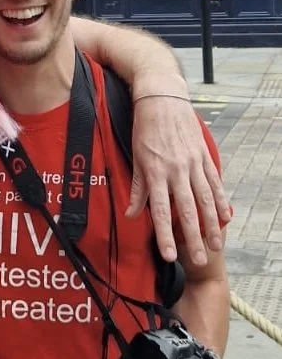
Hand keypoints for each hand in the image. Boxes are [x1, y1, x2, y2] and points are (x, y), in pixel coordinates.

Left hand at [127, 93, 230, 266]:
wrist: (162, 97)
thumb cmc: (145, 128)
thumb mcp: (136, 157)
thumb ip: (138, 188)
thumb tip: (132, 215)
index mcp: (155, 172)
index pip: (160, 211)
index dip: (165, 235)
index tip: (169, 256)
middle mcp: (176, 170)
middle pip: (186, 211)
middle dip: (193, 238)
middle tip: (199, 260)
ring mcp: (193, 163)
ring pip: (205, 200)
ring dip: (212, 225)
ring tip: (217, 244)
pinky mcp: (204, 156)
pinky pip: (214, 182)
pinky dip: (221, 200)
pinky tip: (226, 216)